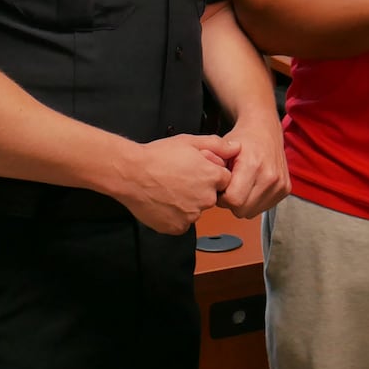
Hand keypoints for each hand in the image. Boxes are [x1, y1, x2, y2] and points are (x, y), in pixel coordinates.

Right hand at [117, 134, 239, 234]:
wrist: (131, 174)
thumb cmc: (158, 156)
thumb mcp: (189, 141)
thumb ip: (217, 145)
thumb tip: (237, 148)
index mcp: (212, 177)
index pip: (224, 180)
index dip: (210, 174)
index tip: (195, 170)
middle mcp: (206, 199)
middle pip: (211, 196)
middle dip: (200, 190)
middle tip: (180, 179)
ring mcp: (192, 216)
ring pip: (196, 210)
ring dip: (188, 203)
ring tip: (169, 190)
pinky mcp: (177, 227)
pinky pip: (182, 223)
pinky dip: (175, 216)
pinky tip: (164, 202)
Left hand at [218, 111, 290, 217]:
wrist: (264, 129)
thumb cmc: (243, 139)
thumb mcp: (221, 149)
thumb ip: (211, 166)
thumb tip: (204, 184)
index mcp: (253, 165)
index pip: (233, 201)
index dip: (222, 197)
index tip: (221, 186)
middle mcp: (270, 176)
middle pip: (242, 210)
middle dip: (231, 201)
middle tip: (230, 185)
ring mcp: (280, 184)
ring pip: (252, 212)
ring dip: (243, 202)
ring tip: (241, 185)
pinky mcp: (285, 189)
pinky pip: (263, 208)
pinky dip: (254, 201)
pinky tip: (252, 186)